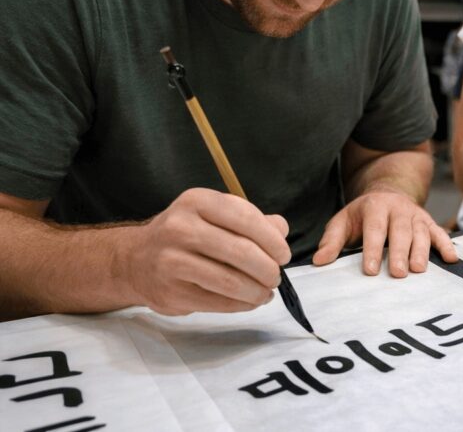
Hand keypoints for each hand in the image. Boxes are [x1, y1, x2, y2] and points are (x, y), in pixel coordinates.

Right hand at [122, 188, 290, 315]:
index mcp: (197, 201)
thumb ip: (250, 219)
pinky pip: (217, 302)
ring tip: (266, 292)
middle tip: (276, 277)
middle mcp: (180, 228)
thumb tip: (281, 230)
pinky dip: (241, 305)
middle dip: (268, 269)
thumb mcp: (214, 214)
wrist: (135, 260)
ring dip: (257, 291)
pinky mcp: (170, 292)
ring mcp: (172, 261)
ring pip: (230, 281)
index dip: (272, 240)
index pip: (245, 218)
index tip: (284, 255)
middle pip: (241, 252)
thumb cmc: (186, 234)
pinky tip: (249, 301)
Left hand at [312, 190, 457, 275]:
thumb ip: (332, 241)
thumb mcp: (343, 221)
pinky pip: (440, 233)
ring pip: (420, 232)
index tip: (369, 270)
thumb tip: (319, 262)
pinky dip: (446, 245)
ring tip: (419, 270)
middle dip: (399, 252)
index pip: (374, 229)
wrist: (387, 194)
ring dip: (421, 251)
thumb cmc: (363, 216)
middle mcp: (398, 209)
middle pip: (400, 231)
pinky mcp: (429, 222)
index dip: (372, 249)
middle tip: (397, 273)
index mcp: (375, 207)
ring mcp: (416, 215)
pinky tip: (452, 259)